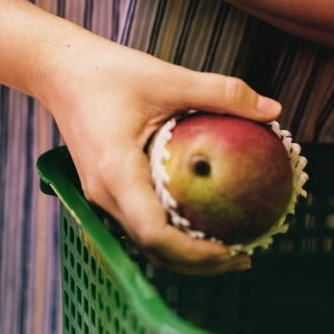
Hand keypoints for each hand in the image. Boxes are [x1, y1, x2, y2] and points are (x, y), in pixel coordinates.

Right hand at [36, 35, 281, 275]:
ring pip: (144, 241)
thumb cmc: (107, 72)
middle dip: (197, 263)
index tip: (231, 250)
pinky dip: (170, 233)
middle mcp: (104, 192)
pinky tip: (199, 222)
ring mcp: (100, 195)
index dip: (194, 252)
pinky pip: (139, 223)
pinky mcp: (103, 189)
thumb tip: (273, 110)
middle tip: (244, 256)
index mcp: (116, 170)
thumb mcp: (169, 77)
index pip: (154, 232)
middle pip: (152, 248)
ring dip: (184, 253)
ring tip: (228, 249)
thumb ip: (221, 92)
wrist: (59, 70)